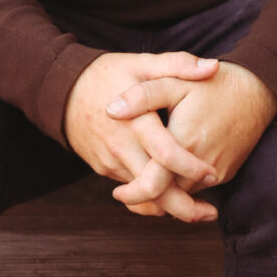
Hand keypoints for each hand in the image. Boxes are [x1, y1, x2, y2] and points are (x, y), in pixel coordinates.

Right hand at [64, 51, 220, 221]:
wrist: (62, 88)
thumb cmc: (107, 73)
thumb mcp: (142, 63)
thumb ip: (178, 65)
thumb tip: (213, 67)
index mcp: (135, 120)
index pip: (165, 154)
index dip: (190, 168)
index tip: (213, 173)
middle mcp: (121, 145)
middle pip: (154, 189)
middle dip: (184, 207)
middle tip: (211, 213)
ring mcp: (110, 160)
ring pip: (142, 194)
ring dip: (169, 204)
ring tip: (197, 208)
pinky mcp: (103, 168)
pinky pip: (130, 188)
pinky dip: (150, 194)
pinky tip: (168, 190)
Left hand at [106, 61, 276, 209]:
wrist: (258, 90)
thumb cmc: (214, 84)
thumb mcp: (174, 81)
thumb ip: (142, 96)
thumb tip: (110, 110)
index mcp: (183, 143)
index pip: (154, 184)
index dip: (133, 193)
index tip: (117, 193)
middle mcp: (202, 166)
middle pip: (168, 197)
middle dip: (146, 200)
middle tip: (125, 195)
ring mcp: (217, 173)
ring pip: (183, 195)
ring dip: (164, 193)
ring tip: (143, 183)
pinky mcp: (227, 173)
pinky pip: (198, 188)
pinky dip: (182, 186)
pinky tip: (169, 174)